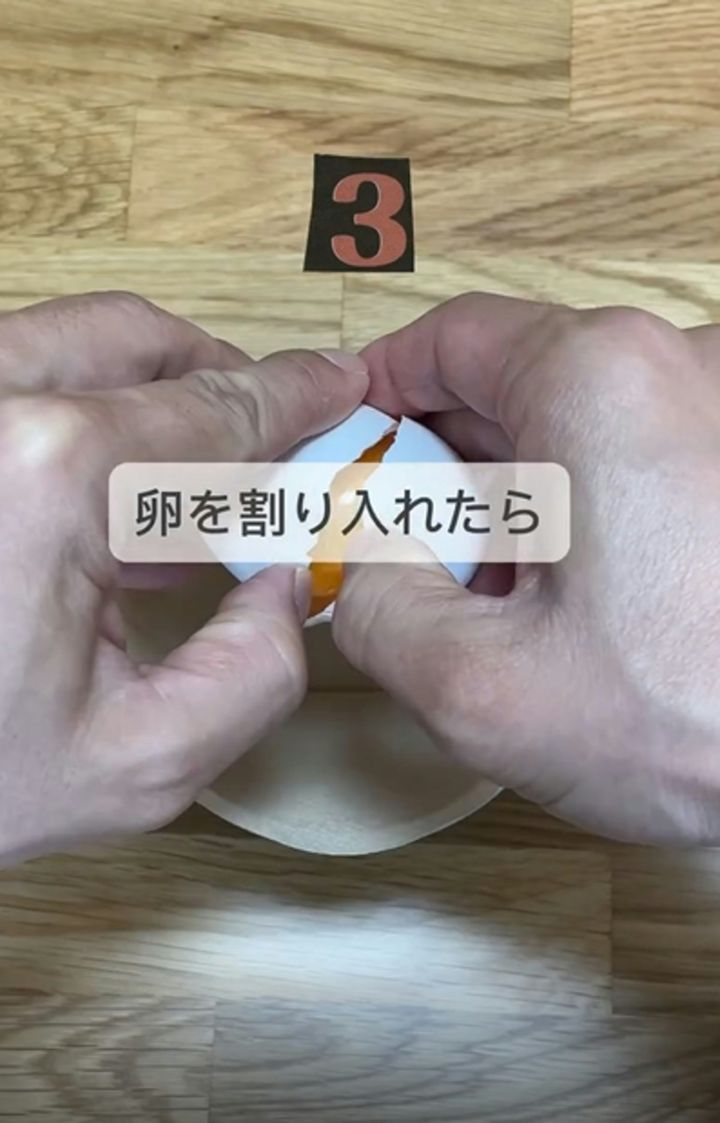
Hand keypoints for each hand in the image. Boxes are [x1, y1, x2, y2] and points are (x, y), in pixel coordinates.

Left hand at [0, 291, 367, 862]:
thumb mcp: (137, 765)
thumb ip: (256, 672)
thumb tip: (285, 584)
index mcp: (45, 475)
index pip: (210, 411)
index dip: (292, 396)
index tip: (339, 382)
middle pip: (138, 340)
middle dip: (220, 380)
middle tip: (267, 440)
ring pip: (66, 341)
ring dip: (147, 392)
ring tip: (189, 480)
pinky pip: (15, 382)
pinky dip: (80, 413)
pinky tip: (108, 503)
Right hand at [333, 294, 719, 843]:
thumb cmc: (696, 720)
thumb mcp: (479, 685)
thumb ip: (373, 609)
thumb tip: (360, 566)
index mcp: (598, 380)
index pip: (449, 339)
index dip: (377, 391)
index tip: (343, 446)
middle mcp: (678, 366)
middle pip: (511, 387)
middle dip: (441, 467)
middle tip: (401, 550)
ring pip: (575, 431)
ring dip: (513, 502)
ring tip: (487, 599)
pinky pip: (634, 463)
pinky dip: (581, 517)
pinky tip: (569, 603)